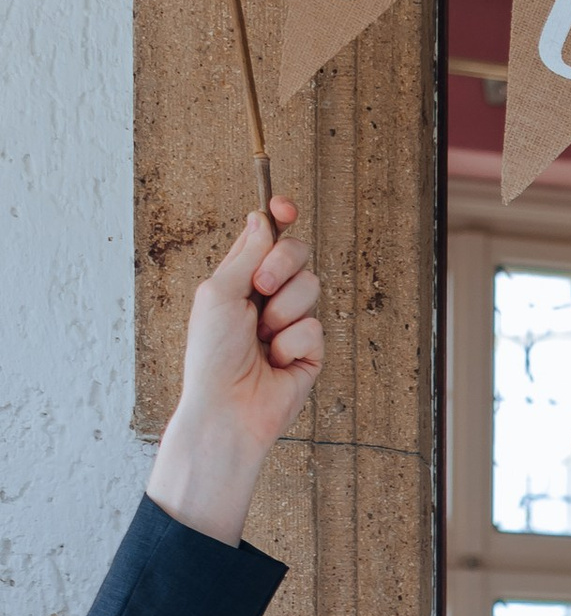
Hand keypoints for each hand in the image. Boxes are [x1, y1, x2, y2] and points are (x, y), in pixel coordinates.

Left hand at [145, 199, 323, 545]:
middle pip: (297, 253)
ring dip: (283, 313)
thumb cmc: (212, 355)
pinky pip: (314, 329)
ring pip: (311, 288)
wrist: (227, 408)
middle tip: (261, 288)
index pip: (267, 236)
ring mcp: (292, 323)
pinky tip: (275, 362)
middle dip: (282, 265)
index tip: (284, 207)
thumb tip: (263, 218)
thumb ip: (245, 253)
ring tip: (262, 339)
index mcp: (241, 278)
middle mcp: (268, 297)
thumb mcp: (219, 293)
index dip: (279, 217)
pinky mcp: (310, 351)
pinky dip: (292, 344)